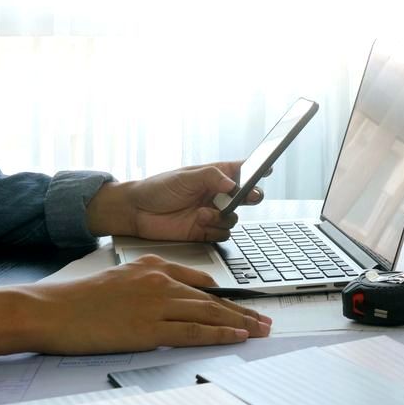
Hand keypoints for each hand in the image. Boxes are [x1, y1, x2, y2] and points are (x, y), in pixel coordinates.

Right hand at [26, 255, 271, 353]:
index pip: (200, 281)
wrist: (51, 309)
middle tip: (265, 320)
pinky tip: (237, 336)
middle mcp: (159, 281)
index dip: (226, 296)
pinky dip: (219, 334)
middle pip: (212, 299)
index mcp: (152, 266)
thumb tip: (171, 298)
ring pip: (209, 313)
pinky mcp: (149, 329)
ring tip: (260, 330)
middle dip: (243, 311)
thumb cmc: (78, 300)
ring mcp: (156, 305)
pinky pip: (194, 332)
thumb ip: (147, 283)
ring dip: (240, 323)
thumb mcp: (118, 278)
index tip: (243, 305)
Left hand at [85, 162, 263, 241]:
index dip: (256, 170)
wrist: (137, 212)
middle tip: (248, 197)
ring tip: (203, 214)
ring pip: (234, 219)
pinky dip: (215, 231)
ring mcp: (212, 214)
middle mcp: (216, 195)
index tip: (266, 170)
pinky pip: (223, 234)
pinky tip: (201, 224)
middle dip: (250, 197)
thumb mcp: (185, 177)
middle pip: (245, 197)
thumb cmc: (158, 188)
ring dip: (223, 217)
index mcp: (214, 176)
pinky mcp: (205, 232)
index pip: (241, 171)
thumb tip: (232, 183)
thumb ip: (211, 177)